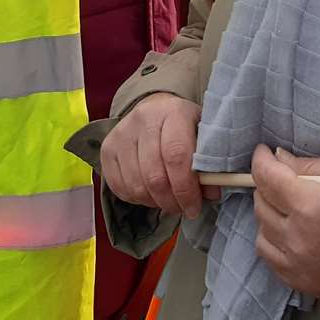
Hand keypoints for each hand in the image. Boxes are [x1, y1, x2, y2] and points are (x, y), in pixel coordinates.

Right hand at [101, 92, 209, 218]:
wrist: (156, 111)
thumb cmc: (184, 127)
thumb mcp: (203, 137)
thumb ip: (209, 163)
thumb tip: (212, 193)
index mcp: (173, 112)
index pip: (176, 155)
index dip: (186, 188)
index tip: (194, 207)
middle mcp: (143, 119)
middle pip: (154, 175)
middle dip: (171, 201)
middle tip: (183, 209)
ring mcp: (121, 134)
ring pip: (136, 186)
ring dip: (155, 202)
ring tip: (168, 201)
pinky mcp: (107, 149)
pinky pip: (120, 188)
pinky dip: (138, 200)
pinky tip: (151, 194)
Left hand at [251, 145, 319, 308]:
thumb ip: (314, 166)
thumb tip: (282, 159)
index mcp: (310, 205)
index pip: (267, 176)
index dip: (261, 160)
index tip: (264, 153)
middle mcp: (298, 237)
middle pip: (261, 201)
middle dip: (268, 183)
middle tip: (283, 175)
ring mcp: (298, 263)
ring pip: (262, 229)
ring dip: (270, 212)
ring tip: (290, 204)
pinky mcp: (302, 281)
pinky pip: (270, 255)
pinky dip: (273, 239)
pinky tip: (291, 230)